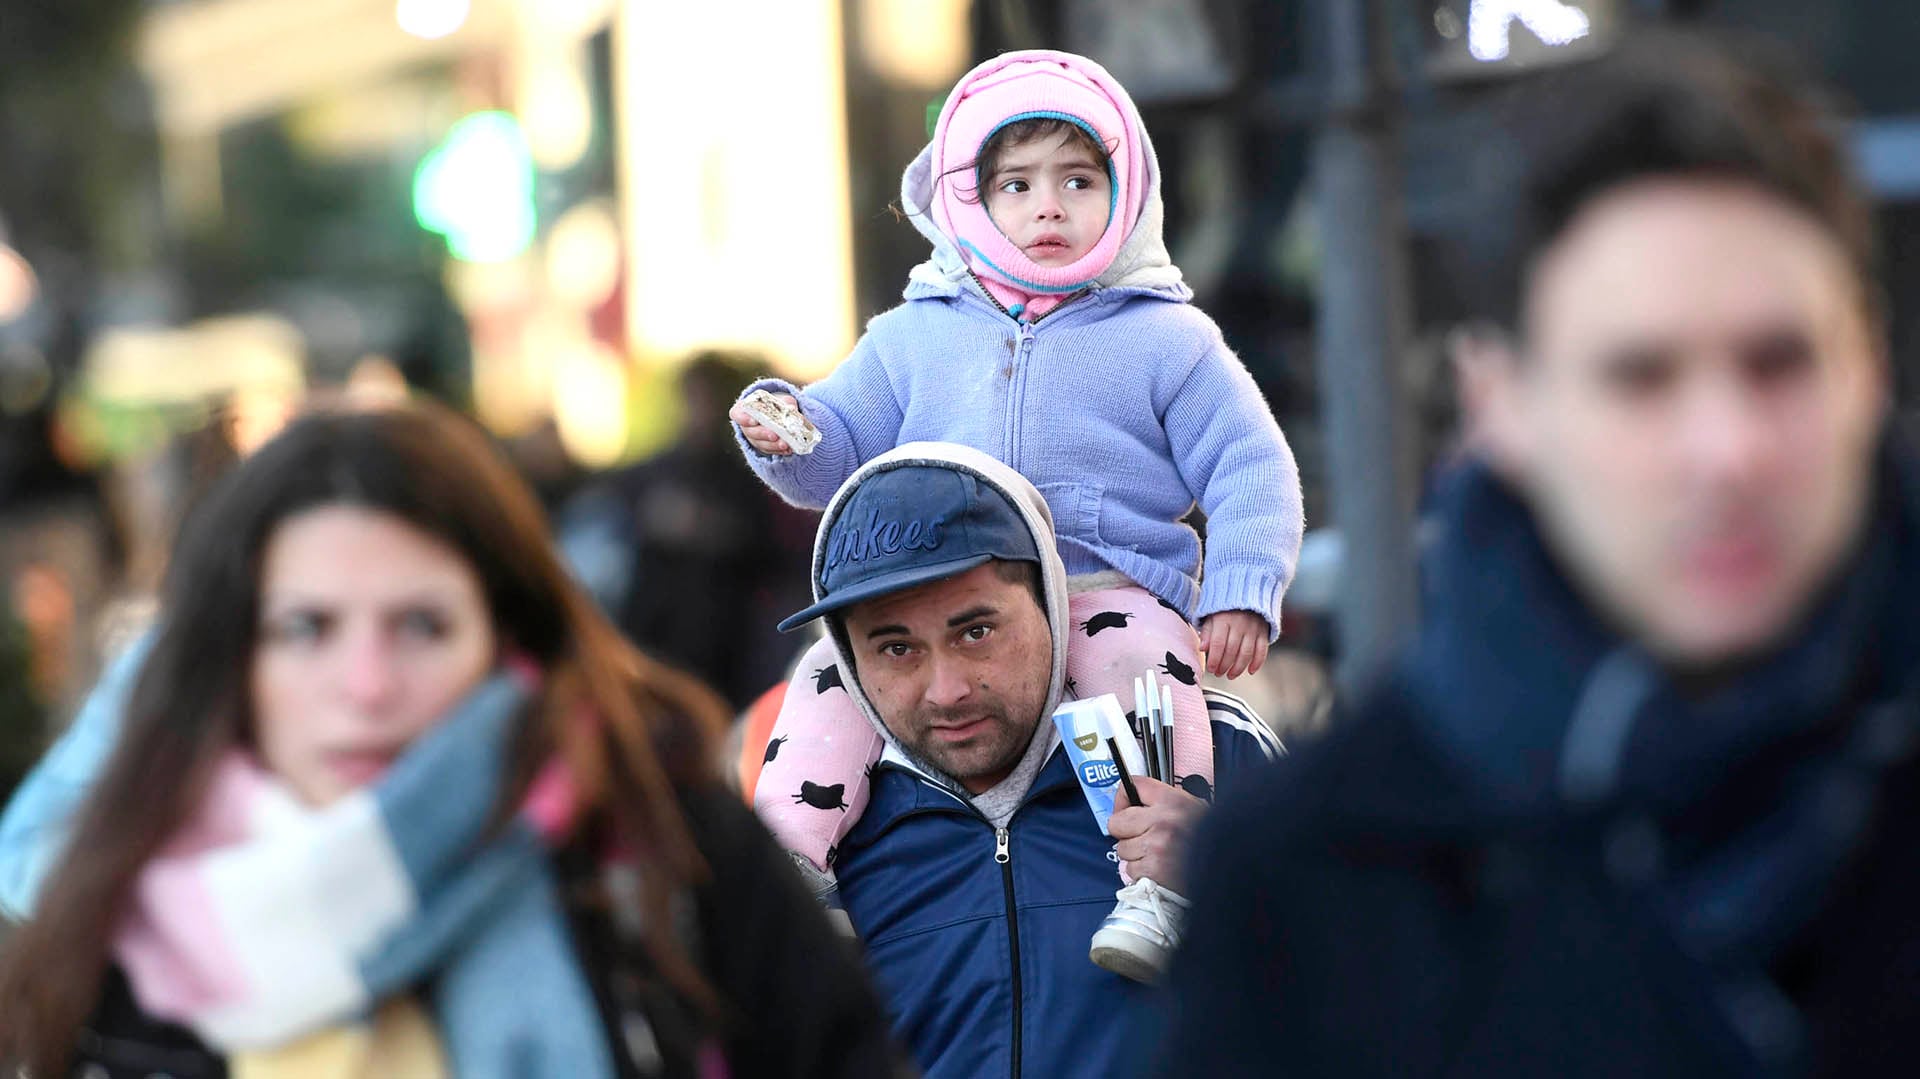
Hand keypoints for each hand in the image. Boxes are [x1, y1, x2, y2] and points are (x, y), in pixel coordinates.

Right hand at [729, 393, 800, 455]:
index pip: (737, 414)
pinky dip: (779, 450)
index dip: (744, 418)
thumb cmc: (774, 405)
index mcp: (744, 410)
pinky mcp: (764, 447)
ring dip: (773, 445)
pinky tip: (788, 449)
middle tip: (774, 435)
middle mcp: (746, 426)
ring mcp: (754, 438)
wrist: (778, 416)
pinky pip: (770, 450)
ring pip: (761, 444)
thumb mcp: (780, 400)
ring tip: (784, 444)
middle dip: (763, 434)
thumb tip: (791, 409)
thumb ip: (785, 402)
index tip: (754, 421)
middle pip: (751, 432)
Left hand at [1108, 776, 1205, 892]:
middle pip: (1117, 822)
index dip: (1124, 798)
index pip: (1134, 785)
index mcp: (1174, 801)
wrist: (1232, 868)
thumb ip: (1165, 804)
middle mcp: (1163, 821)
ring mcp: (1157, 846)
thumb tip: (1135, 805)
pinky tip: (1160, 871)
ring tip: (1158, 856)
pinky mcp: (1153, 870)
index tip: (1125, 807)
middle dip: (1126, 832)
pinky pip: (1131, 870)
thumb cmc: (1214, 840)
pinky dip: (1142, 873)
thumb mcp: (1195, 809)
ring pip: (1123, 849)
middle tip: (1142, 837)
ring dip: (1136, 855)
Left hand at [1199, 610, 1269, 678]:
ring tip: (1230, 675)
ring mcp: (1253, 628)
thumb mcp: (1211, 616)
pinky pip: (1262, 650)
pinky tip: (1250, 671)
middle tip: (1218, 673)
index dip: (1214, 659)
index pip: (1218, 643)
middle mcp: (1239, 624)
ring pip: (1246, 653)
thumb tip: (1202, 648)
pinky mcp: (1263, 632)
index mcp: (1223, 619)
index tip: (1210, 669)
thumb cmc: (1224, 609)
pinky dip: (1257, 663)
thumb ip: (1207, 632)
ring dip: (1238, 668)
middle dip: (1224, 666)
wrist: (1247, 592)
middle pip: (1231, 650)